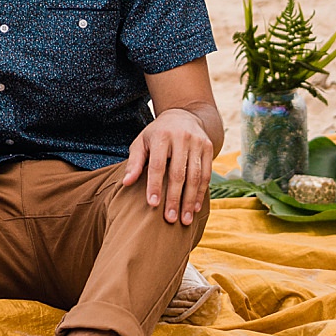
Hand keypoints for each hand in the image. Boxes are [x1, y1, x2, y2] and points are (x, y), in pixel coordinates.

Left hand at [123, 108, 213, 224]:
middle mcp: (181, 138)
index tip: (152, 204)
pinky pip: (207, 174)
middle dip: (174, 198)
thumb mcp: (141, 142)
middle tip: (170, 219)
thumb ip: (134, 162)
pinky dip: (200, 193)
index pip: (158, 165)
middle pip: (178, 173)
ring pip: (195, 176)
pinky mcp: (209, 148)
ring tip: (185, 219)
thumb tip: (126, 183)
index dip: (154, 185)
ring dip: (190, 200)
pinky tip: (195, 207)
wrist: (182, 116)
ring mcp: (197, 142)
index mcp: (161, 136)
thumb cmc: (156, 134)